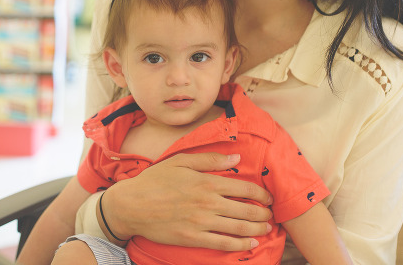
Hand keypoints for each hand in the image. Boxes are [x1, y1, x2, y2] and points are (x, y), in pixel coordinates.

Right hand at [102, 152, 273, 250]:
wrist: (132, 205)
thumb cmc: (156, 180)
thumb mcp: (181, 161)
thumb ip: (211, 160)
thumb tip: (236, 158)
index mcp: (207, 182)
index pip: (244, 189)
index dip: (261, 194)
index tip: (268, 197)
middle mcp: (208, 203)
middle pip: (246, 210)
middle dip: (263, 213)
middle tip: (271, 215)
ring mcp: (201, 222)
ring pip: (238, 228)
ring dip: (256, 229)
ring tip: (266, 229)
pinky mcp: (193, 238)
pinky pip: (223, 244)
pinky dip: (240, 245)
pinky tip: (250, 244)